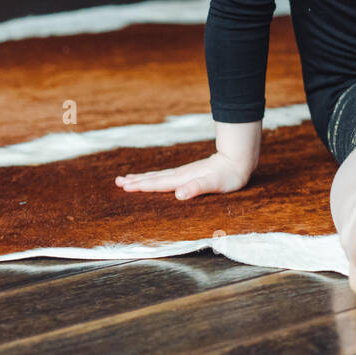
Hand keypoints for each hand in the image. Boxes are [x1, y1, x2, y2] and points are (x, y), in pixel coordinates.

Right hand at [115, 152, 252, 200]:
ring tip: (126, 178)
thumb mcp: (214, 184)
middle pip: (154, 178)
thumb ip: (196, 188)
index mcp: (183, 179)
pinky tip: (154, 178)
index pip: (158, 183)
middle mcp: (181, 175)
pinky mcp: (190, 173)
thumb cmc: (229, 175)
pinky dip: (155, 177)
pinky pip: (166, 176)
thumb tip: (178, 194)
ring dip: (142, 178)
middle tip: (117, 181)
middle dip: (135, 181)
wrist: (238, 160)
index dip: (141, 186)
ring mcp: (185, 173)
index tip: (124, 186)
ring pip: (158, 176)